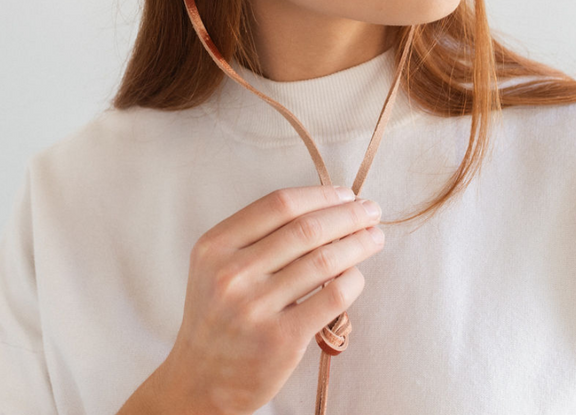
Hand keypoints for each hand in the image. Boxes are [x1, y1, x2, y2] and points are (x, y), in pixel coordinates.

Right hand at [156, 184, 385, 414]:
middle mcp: (232, 274)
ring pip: (324, 260)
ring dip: (359, 243)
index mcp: (215, 247)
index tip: (346, 194)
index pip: (278, 205)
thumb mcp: (215, 268)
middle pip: (306, 229)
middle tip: (372, 211)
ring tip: (374, 238)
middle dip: (348, 215)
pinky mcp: (281, 339)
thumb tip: (323, 208)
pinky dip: (353, 281)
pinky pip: (332, 297)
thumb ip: (256, 238)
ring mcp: (256, 308)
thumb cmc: (218, 317)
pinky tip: (357, 275)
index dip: (321, 195)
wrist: (200, 380)